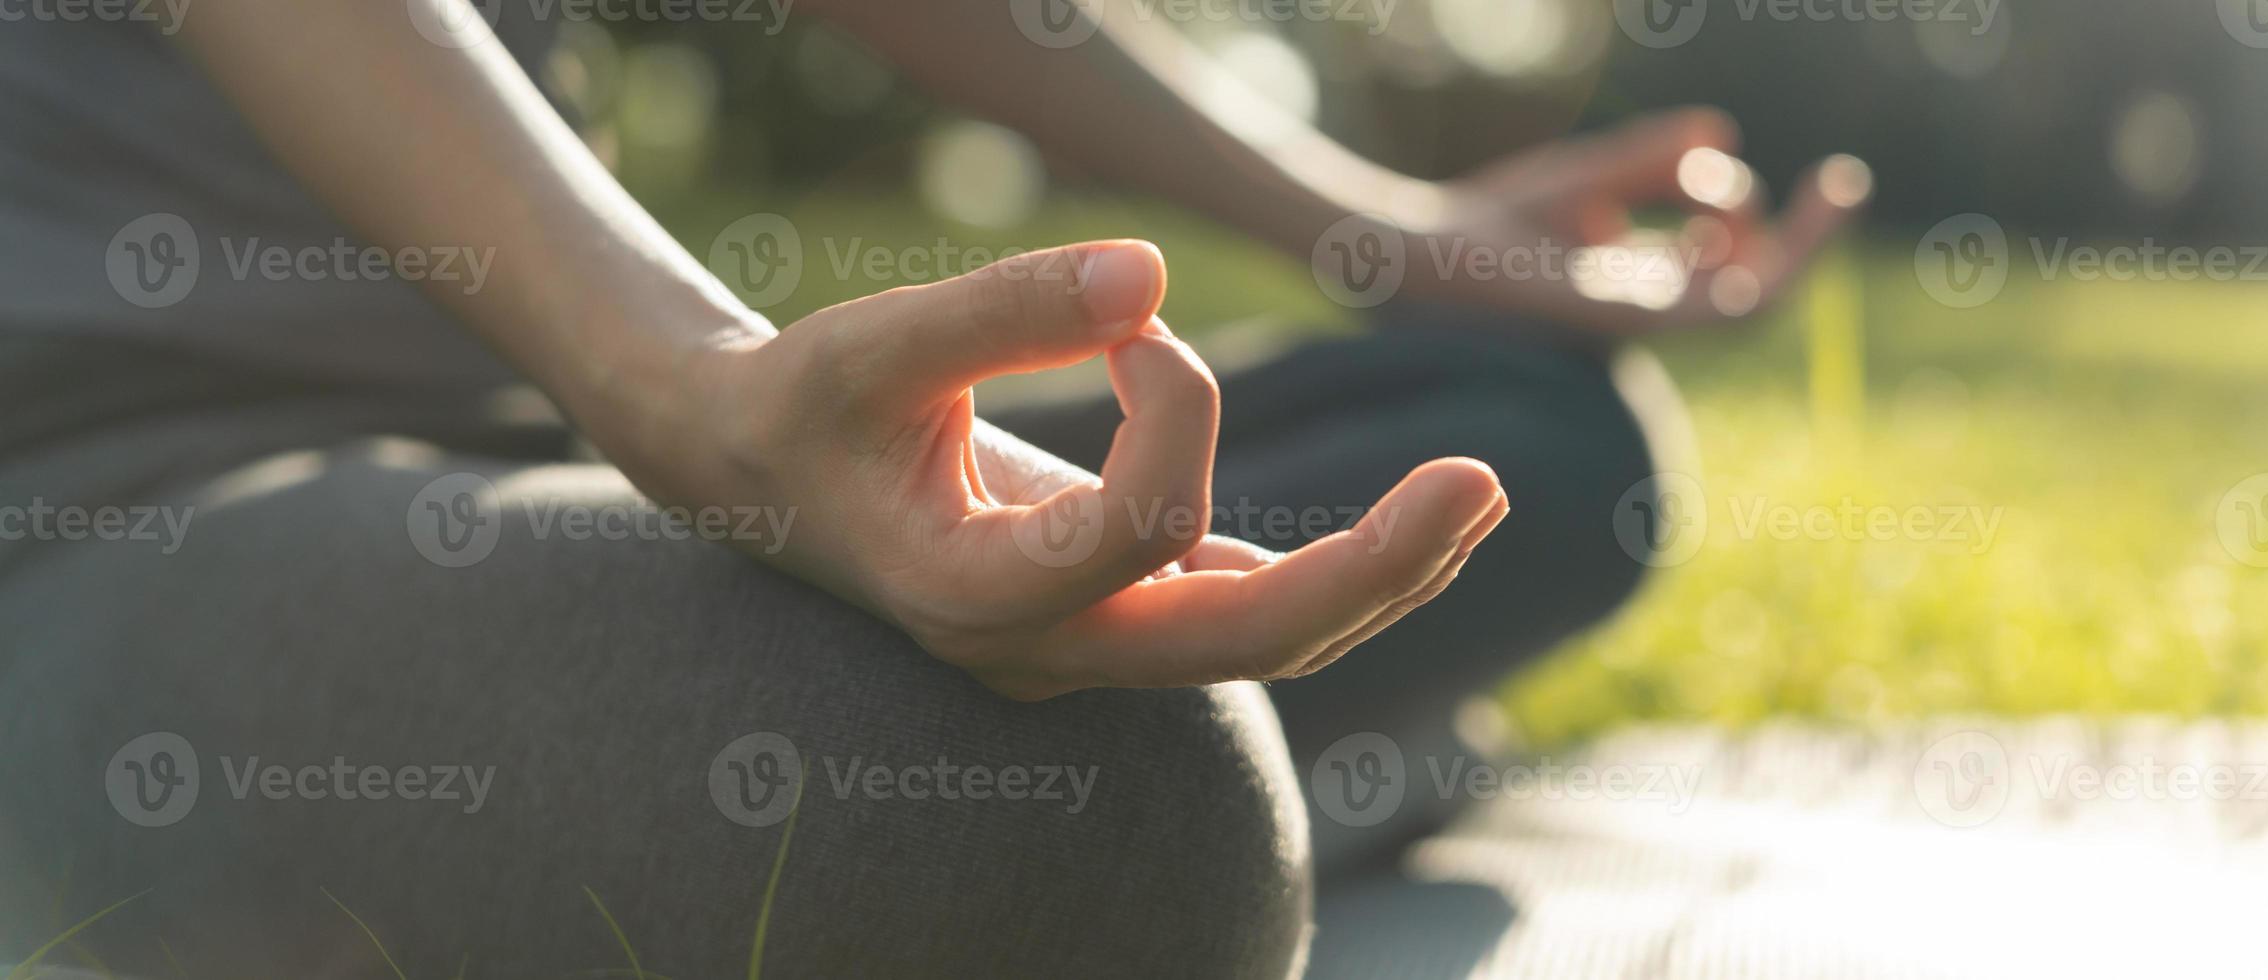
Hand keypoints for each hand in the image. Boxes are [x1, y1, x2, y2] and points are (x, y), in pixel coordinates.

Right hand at [608, 240, 1508, 699]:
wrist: (762, 481)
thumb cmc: (807, 408)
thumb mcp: (872, 342)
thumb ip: (1003, 310)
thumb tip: (1151, 273)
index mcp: (970, 598)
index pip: (1134, 531)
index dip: (1174, 405)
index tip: (1134, 318)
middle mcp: (1044, 650)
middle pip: (1246, 646)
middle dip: (1374, 568)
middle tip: (1481, 482)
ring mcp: (1088, 648)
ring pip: (1266, 642)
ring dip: (1380, 573)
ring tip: (1481, 496)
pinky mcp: (1118, 616)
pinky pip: (1247, 612)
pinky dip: (1335, 568)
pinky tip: (1416, 521)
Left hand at [1405, 107, 1872, 335]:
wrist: (1428, 252)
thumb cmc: (1492, 221)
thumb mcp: (1590, 174)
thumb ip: (1654, 158)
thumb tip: (1721, 129)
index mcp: (1640, 279)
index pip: (1730, 259)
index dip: (1774, 218)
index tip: (1814, 173)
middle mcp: (1650, 304)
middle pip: (1757, 284)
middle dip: (1807, 239)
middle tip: (1841, 182)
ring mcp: (1644, 317)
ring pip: (1752, 302)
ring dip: (1795, 249)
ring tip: (1822, 193)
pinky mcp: (1630, 318)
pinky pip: (1715, 308)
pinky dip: (1757, 270)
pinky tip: (1768, 222)